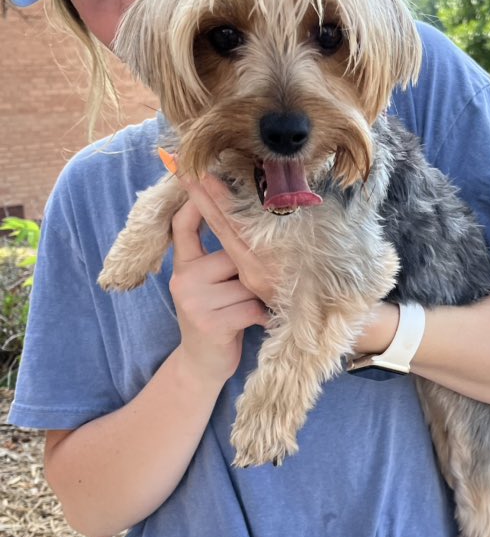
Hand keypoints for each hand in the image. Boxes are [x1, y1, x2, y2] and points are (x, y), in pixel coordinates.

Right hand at [169, 196, 265, 386]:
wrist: (202, 365)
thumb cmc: (217, 316)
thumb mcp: (210, 283)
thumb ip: (214, 255)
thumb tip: (237, 218)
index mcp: (183, 265)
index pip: (183, 226)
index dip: (194, 200)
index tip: (196, 172)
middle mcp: (183, 279)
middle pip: (230, 255)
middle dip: (245, 269)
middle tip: (255, 274)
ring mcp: (194, 301)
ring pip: (245, 283)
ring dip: (255, 298)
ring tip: (243, 312)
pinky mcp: (209, 322)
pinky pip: (250, 307)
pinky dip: (259, 317)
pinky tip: (250, 325)